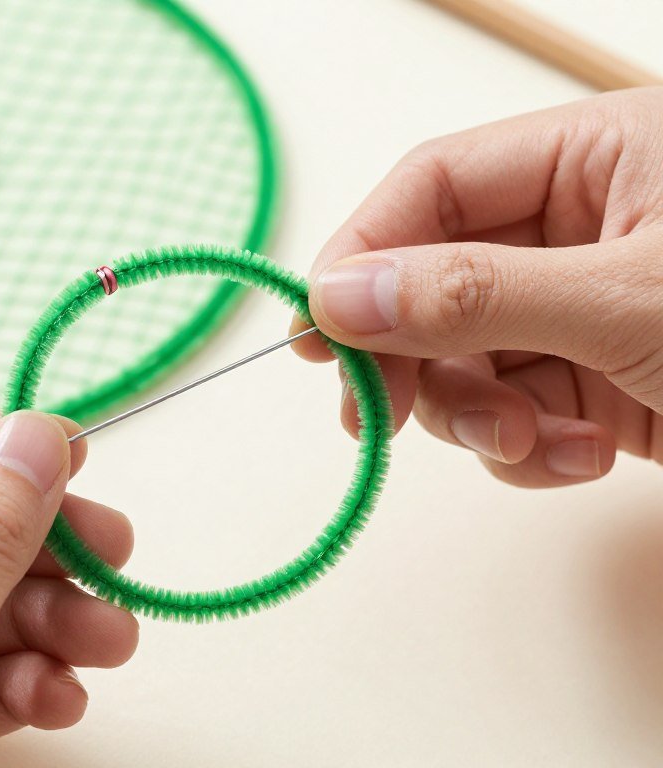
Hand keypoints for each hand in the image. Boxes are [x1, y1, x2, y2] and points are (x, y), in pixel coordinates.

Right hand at [295, 87, 662, 487]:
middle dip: (416, 357)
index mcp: (595, 158)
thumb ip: (472, 295)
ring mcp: (584, 310)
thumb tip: (337, 297)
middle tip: (379, 421)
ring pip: (470, 359)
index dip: (363, 252)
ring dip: (479, 417)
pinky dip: (531, 447)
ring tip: (532, 443)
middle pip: (437, 282)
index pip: (434, 188)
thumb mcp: (624, 301)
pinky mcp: (598, 381)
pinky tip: (582, 457)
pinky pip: (518, 410)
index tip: (317, 330)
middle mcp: (581, 229)